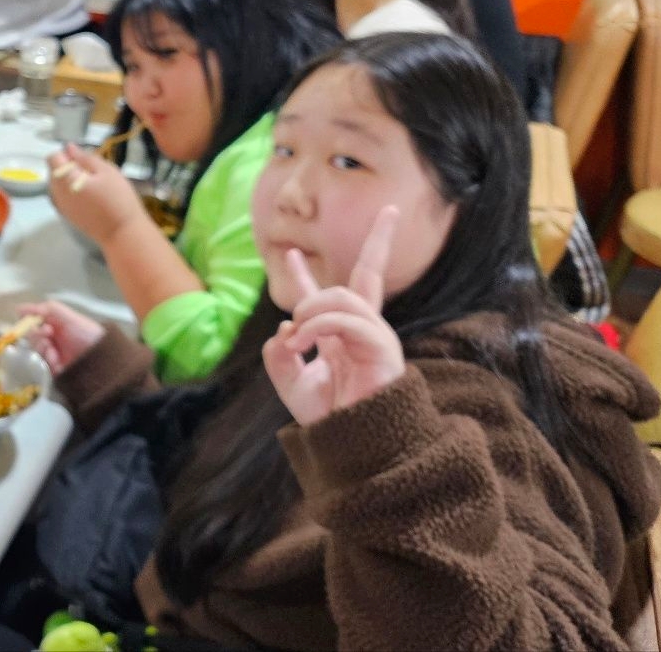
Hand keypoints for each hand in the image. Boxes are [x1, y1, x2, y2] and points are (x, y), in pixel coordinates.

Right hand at [20, 300, 104, 374]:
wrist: (100, 357)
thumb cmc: (85, 332)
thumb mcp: (67, 316)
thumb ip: (46, 309)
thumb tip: (18, 309)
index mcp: (51, 323)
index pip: (31, 321)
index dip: (28, 321)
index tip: (31, 321)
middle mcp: (49, 337)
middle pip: (30, 336)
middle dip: (36, 335)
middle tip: (48, 333)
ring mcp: (51, 353)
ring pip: (35, 350)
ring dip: (42, 348)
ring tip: (53, 350)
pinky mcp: (53, 368)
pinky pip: (42, 365)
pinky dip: (48, 362)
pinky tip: (57, 361)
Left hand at [47, 144, 142, 246]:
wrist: (122, 233)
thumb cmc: (118, 198)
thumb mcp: (106, 171)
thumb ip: (85, 157)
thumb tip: (69, 148)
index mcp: (64, 179)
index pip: (52, 158)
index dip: (66, 155)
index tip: (84, 160)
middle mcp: (56, 193)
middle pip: (54, 171)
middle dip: (68, 167)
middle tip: (92, 172)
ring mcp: (60, 206)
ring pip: (58, 184)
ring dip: (70, 179)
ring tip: (93, 184)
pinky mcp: (67, 215)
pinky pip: (63, 196)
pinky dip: (72, 191)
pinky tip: (89, 196)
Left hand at [262, 206, 406, 426]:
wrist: (349, 443)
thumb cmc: (326, 417)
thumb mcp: (289, 382)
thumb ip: (277, 354)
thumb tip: (285, 327)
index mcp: (336, 335)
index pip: (323, 296)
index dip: (303, 274)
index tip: (290, 252)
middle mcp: (359, 329)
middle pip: (370, 275)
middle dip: (380, 242)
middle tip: (379, 217)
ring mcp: (374, 336)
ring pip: (343, 296)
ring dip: (311, 308)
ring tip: (298, 334)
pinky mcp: (382, 348)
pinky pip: (349, 320)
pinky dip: (318, 325)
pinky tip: (303, 342)